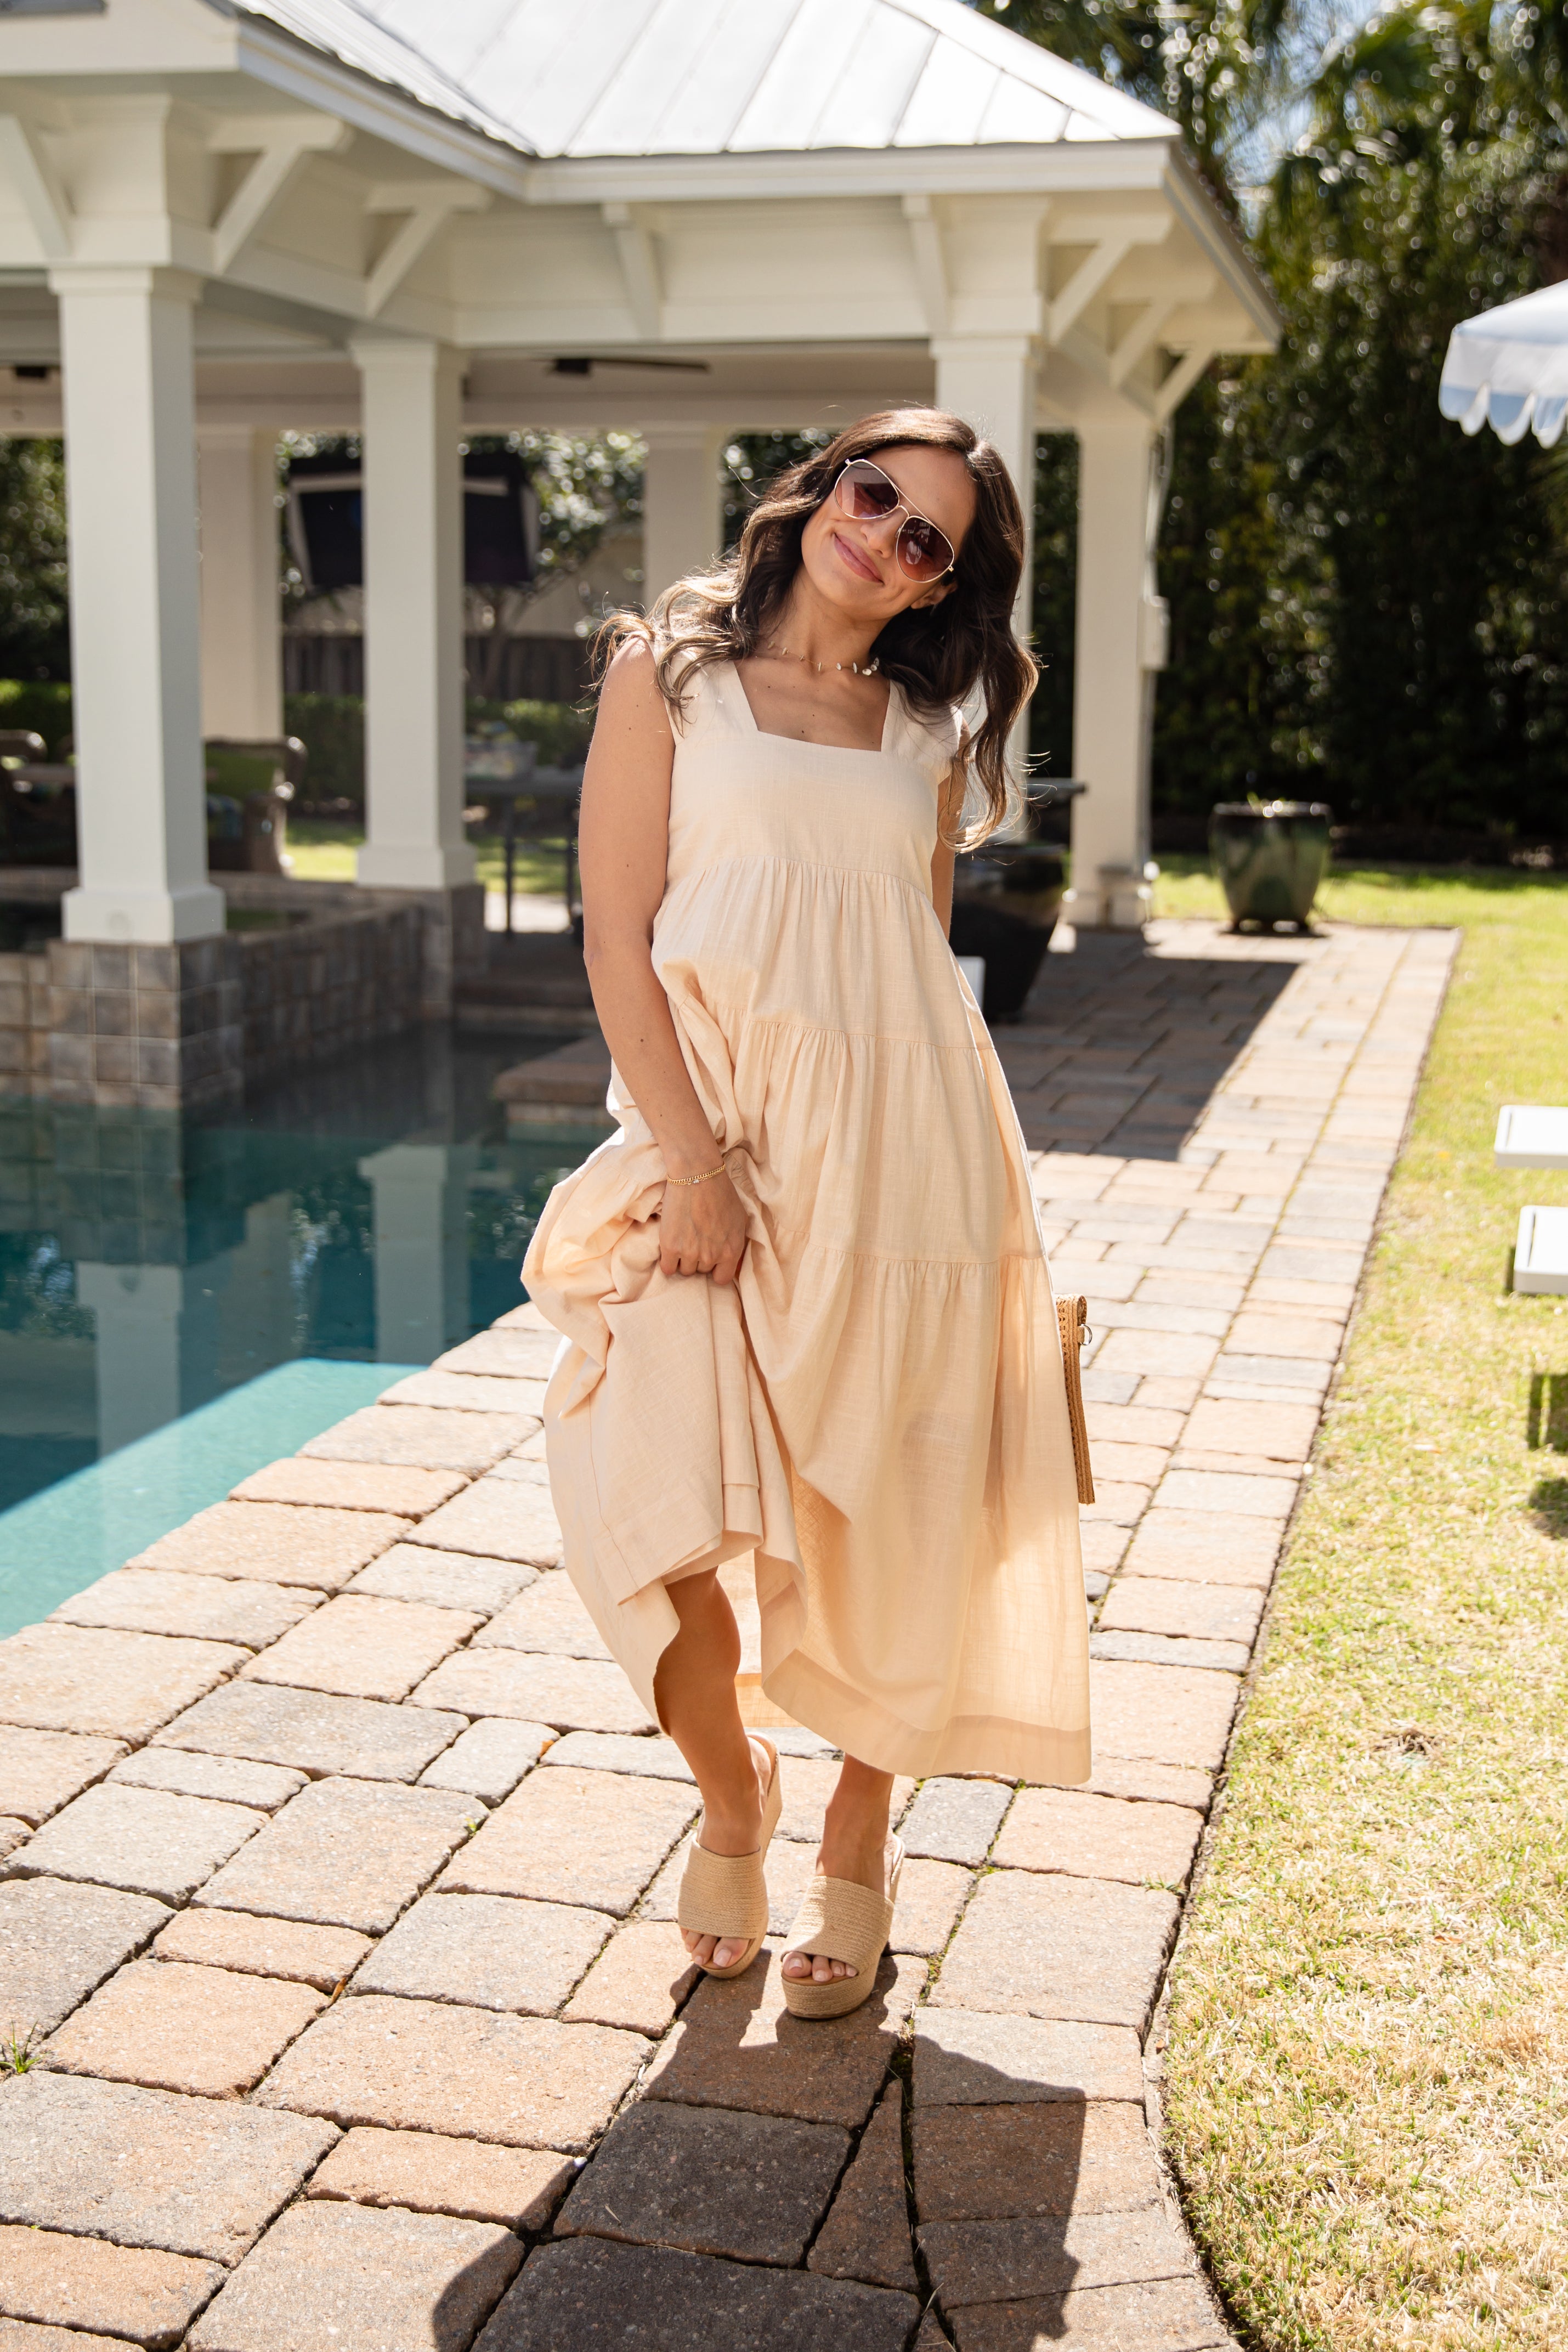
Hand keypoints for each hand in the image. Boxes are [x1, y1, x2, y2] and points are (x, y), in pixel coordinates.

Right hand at [658, 1169, 747, 1284]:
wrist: (696, 1175)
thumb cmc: (721, 1193)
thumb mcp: (740, 1219)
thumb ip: (736, 1243)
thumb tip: (731, 1262)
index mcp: (731, 1250)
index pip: (722, 1279)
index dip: (715, 1270)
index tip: (710, 1260)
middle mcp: (712, 1256)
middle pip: (702, 1272)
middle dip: (699, 1259)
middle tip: (694, 1240)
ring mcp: (690, 1253)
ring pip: (685, 1270)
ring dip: (683, 1259)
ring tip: (682, 1240)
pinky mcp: (670, 1246)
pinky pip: (667, 1268)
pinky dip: (668, 1262)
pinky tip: (670, 1249)